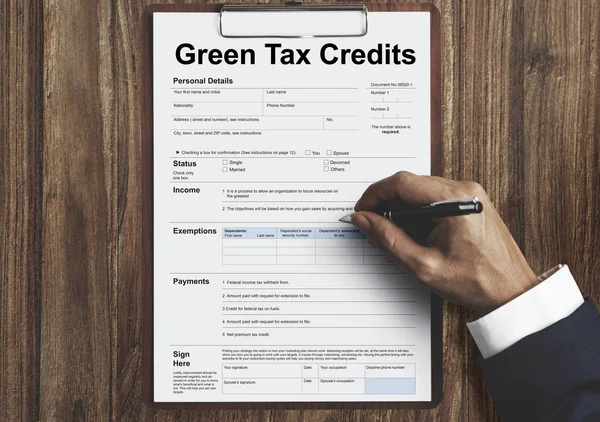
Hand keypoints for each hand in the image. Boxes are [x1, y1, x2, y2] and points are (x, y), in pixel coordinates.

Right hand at [352, 171, 537, 314]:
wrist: (511, 292)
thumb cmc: (476, 282)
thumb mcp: (422, 266)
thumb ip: (388, 239)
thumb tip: (364, 220)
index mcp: (454, 200)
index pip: (402, 182)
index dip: (375, 194)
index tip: (363, 210)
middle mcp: (465, 190)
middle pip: (411, 183)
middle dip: (387, 202)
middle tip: (374, 225)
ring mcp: (471, 194)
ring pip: (421, 189)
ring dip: (402, 208)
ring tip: (396, 234)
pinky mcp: (471, 202)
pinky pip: (435, 197)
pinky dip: (418, 211)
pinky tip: (415, 233)